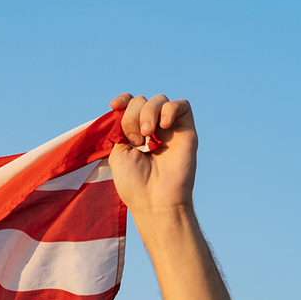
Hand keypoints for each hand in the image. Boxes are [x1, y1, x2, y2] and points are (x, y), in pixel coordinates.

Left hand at [107, 93, 197, 217]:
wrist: (155, 199)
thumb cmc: (134, 183)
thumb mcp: (117, 154)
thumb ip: (118, 129)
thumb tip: (121, 109)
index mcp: (132, 134)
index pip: (129, 106)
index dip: (123, 100)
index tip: (115, 105)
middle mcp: (151, 129)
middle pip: (141, 101)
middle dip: (132, 116)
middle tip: (134, 140)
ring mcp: (168, 128)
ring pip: (159, 100)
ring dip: (148, 113)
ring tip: (146, 136)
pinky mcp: (185, 129)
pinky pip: (181, 104)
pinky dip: (170, 109)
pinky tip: (164, 126)